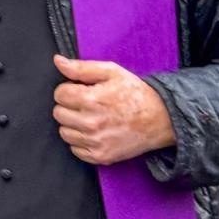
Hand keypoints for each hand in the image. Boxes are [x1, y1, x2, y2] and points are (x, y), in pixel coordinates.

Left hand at [51, 54, 175, 164]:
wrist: (159, 119)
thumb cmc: (136, 94)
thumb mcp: (112, 72)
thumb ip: (81, 68)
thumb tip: (59, 62)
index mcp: (91, 99)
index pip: (59, 94)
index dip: (69, 89)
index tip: (81, 90)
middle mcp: (90, 123)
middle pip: (59, 113)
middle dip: (69, 106)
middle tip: (87, 103)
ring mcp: (94, 142)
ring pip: (64, 132)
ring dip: (73, 124)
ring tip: (91, 117)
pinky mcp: (99, 156)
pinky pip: (75, 149)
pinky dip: (81, 141)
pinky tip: (95, 132)